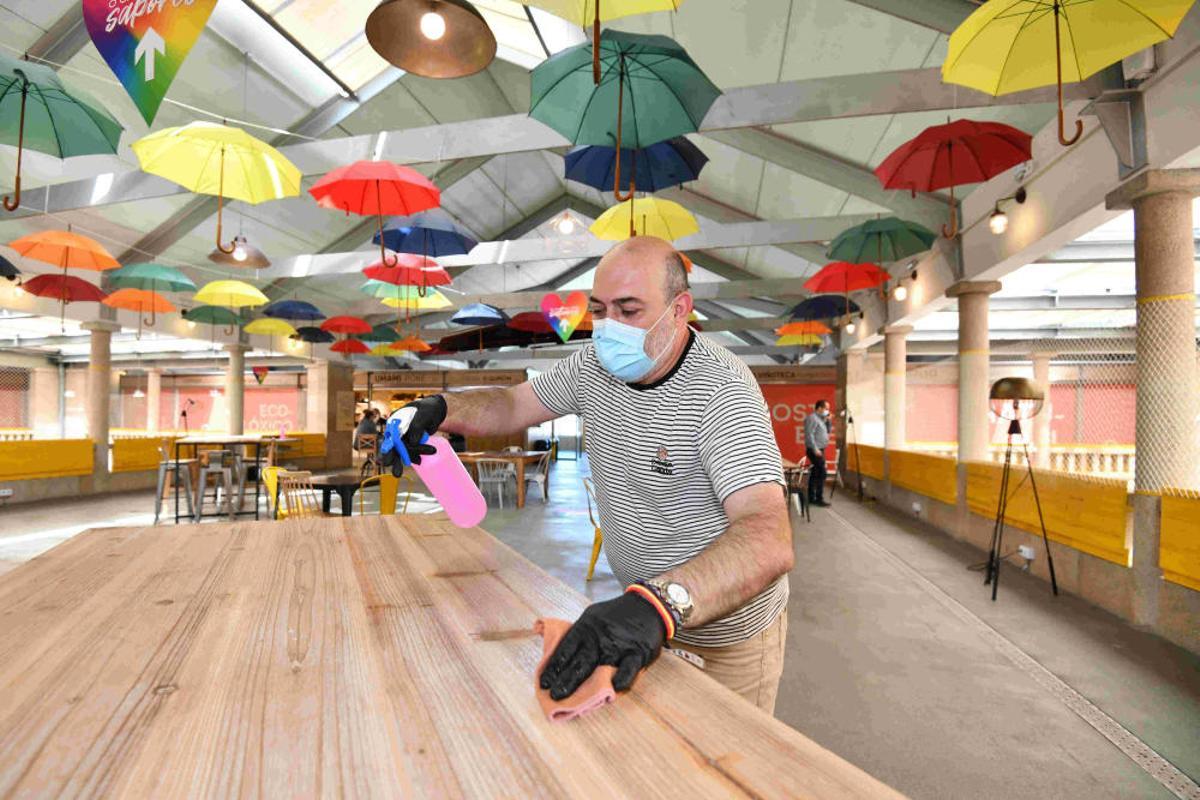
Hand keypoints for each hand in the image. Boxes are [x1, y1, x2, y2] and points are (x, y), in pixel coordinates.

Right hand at [380, 395, 445, 476]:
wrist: (436, 411)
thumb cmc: (428, 409)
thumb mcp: (423, 415)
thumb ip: (417, 427)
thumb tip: (413, 442)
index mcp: (395, 421)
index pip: (390, 436)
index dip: (388, 448)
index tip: (387, 460)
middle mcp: (396, 430)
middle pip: (392, 446)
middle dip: (393, 460)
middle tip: (395, 472)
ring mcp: (403, 438)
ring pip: (400, 452)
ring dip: (404, 461)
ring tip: (402, 473)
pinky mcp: (411, 443)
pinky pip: (410, 453)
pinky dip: (414, 457)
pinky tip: (420, 460)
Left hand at [539, 592, 665, 700]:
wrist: (648, 606)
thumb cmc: (616, 615)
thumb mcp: (592, 617)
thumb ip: (578, 635)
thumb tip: (557, 652)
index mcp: (586, 627)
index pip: (565, 649)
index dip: (554, 667)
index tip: (544, 681)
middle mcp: (600, 638)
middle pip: (579, 662)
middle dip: (564, 680)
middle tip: (552, 696)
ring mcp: (619, 646)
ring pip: (600, 669)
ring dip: (584, 686)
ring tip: (571, 701)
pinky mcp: (637, 653)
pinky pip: (628, 670)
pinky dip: (621, 680)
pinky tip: (612, 691)